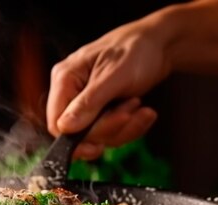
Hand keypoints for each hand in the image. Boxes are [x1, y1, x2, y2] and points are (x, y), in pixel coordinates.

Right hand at [45, 16, 167, 159]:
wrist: (161, 45)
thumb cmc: (136, 49)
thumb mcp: (114, 76)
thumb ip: (89, 103)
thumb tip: (65, 127)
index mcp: (65, 78)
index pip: (56, 123)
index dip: (75, 139)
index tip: (98, 147)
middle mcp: (72, 92)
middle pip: (80, 133)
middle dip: (110, 126)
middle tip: (130, 109)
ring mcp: (88, 103)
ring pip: (99, 136)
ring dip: (124, 126)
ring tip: (138, 105)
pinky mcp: (104, 110)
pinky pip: (113, 132)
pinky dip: (131, 126)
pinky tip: (143, 112)